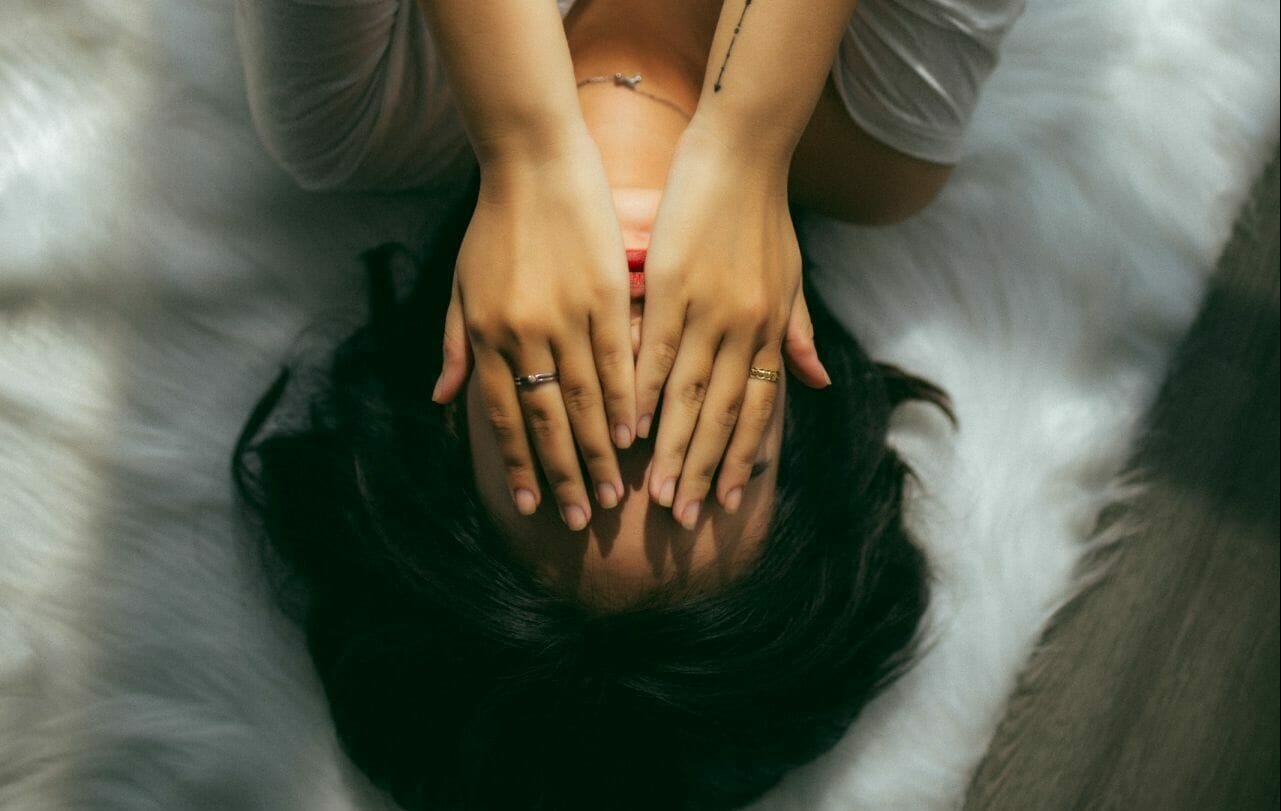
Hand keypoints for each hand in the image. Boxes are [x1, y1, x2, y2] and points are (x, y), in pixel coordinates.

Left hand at [430, 132, 633, 530]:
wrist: (532, 163)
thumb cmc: (493, 226)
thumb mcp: (461, 286)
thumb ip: (455, 346)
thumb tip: (444, 403)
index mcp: (486, 335)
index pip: (501, 416)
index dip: (516, 463)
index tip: (529, 504)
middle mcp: (523, 333)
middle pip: (545, 419)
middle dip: (562, 474)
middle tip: (582, 519)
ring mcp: (566, 315)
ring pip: (584, 399)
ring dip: (598, 450)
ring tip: (614, 492)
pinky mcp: (604, 295)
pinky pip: (616, 360)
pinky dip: (625, 400)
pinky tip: (635, 434)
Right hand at [636, 125, 830, 528]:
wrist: (744, 151)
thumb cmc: (765, 214)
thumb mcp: (793, 278)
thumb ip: (799, 334)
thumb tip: (818, 383)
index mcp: (770, 330)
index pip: (756, 411)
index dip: (741, 459)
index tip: (726, 503)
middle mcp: (744, 330)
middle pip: (722, 415)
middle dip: (703, 471)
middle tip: (684, 518)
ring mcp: (708, 310)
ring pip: (688, 396)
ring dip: (670, 448)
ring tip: (653, 493)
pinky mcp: (673, 286)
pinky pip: (655, 351)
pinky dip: (641, 392)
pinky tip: (626, 426)